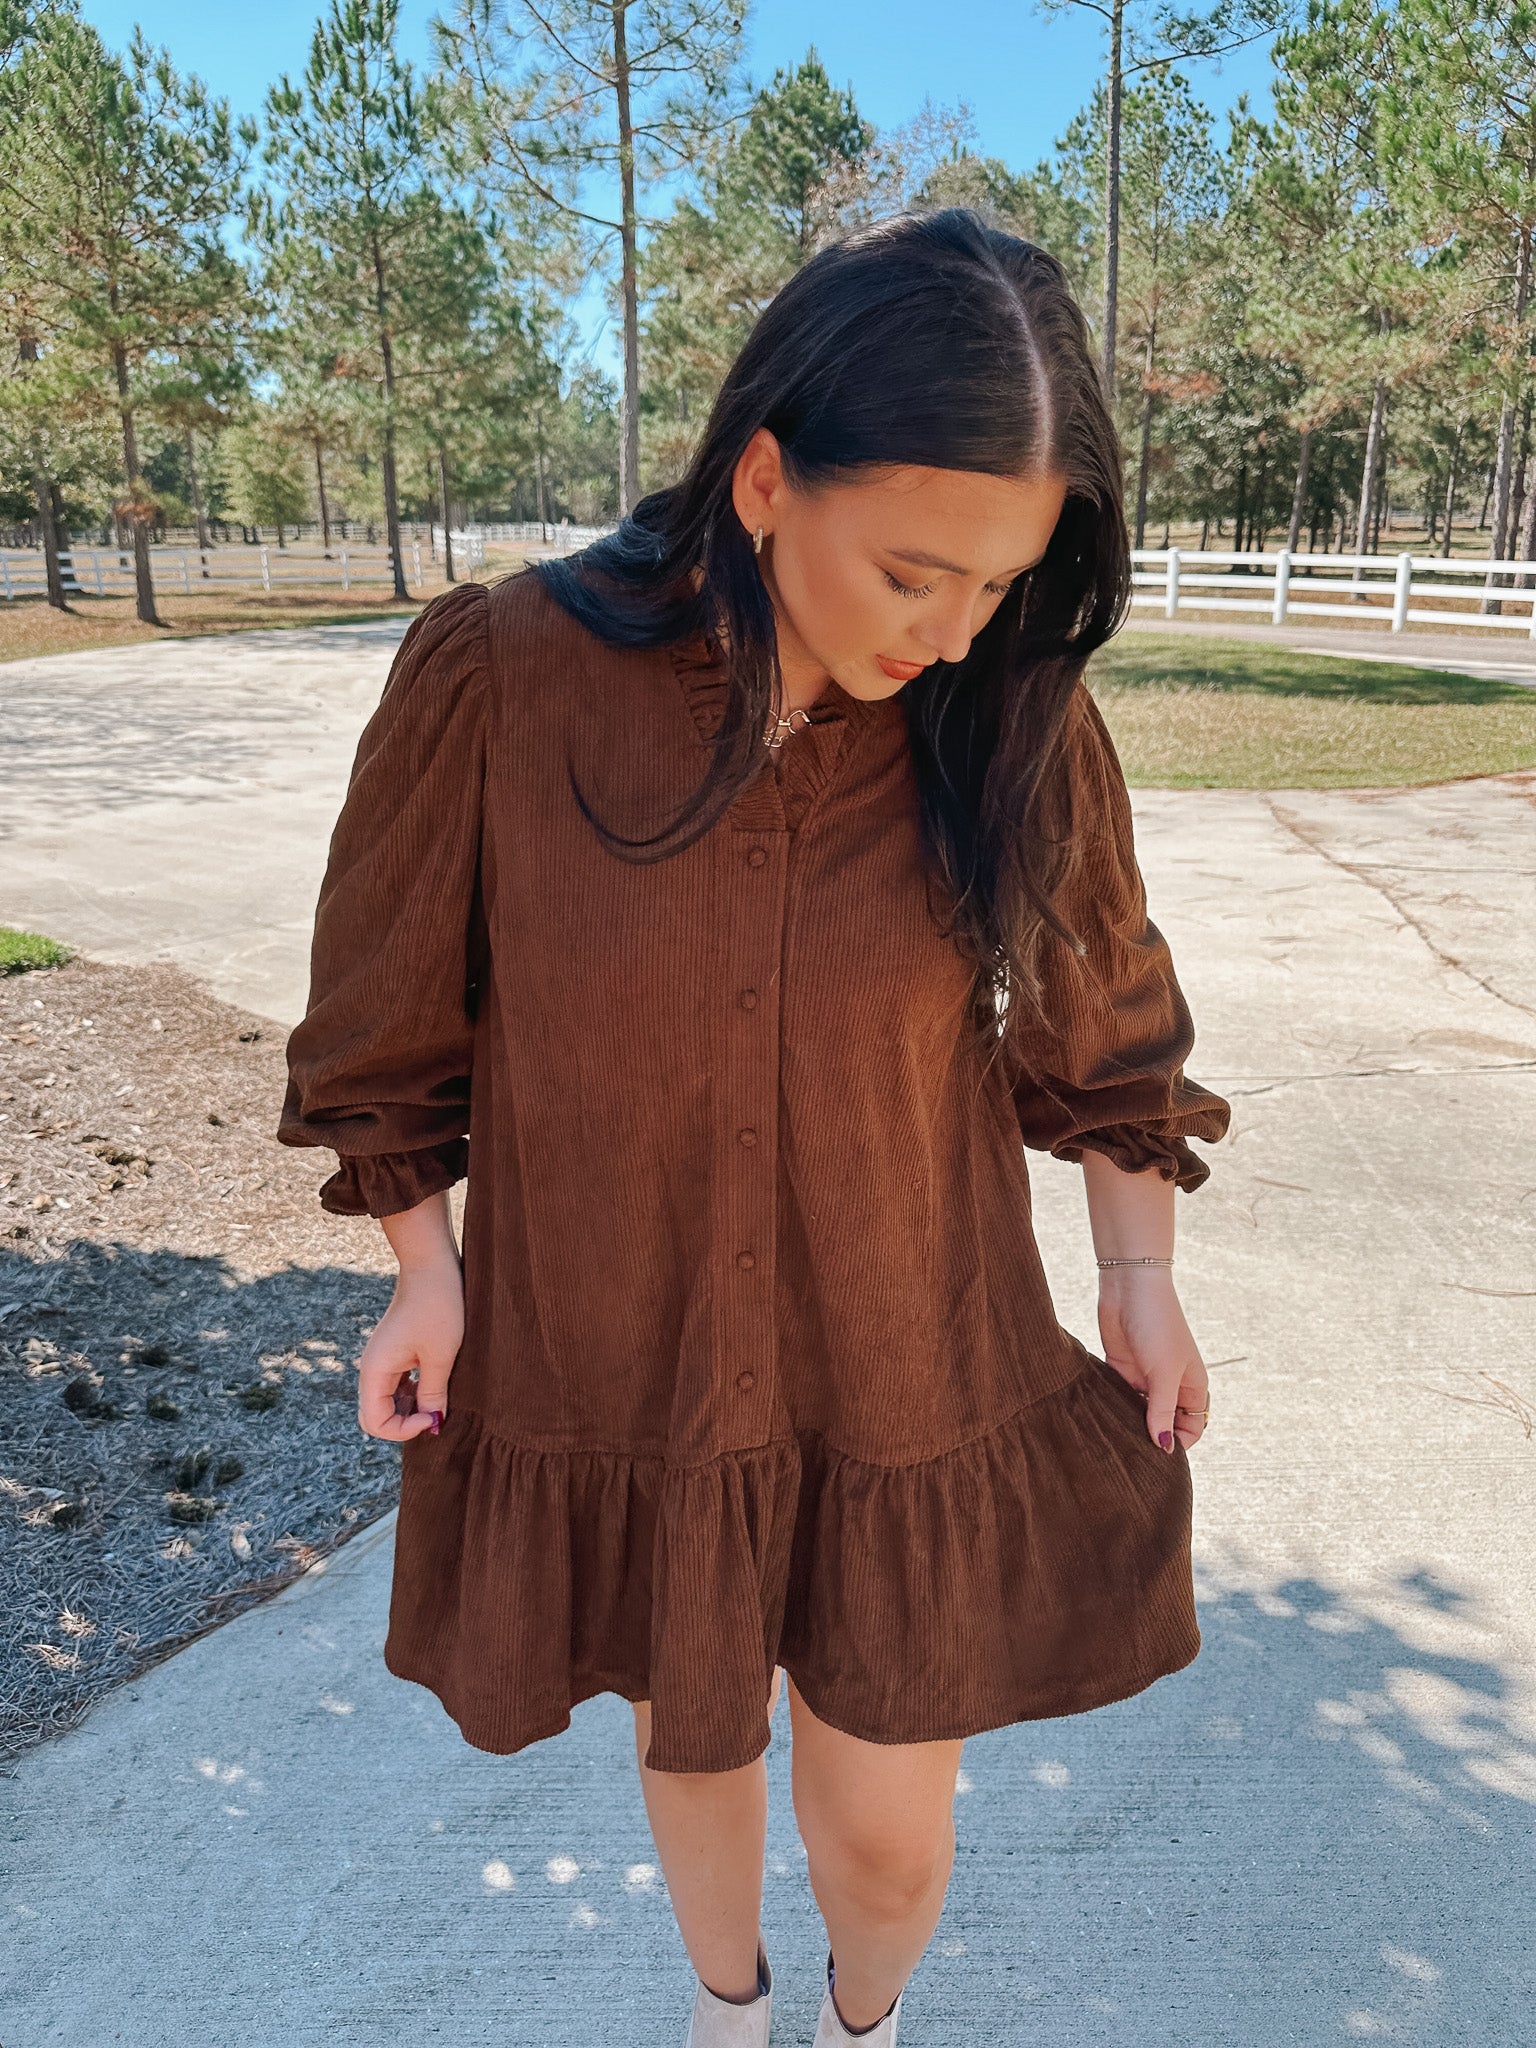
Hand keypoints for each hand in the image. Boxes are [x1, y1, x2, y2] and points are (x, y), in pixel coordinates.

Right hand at [356, 1255, 463, 1441]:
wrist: (432, 1266)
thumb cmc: (437, 1305)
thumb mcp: (441, 1355)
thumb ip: (433, 1394)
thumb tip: (434, 1424)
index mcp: (375, 1370)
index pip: (375, 1423)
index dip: (403, 1430)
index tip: (433, 1416)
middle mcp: (371, 1368)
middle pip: (376, 1415)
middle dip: (404, 1423)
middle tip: (435, 1413)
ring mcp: (381, 1360)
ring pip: (387, 1402)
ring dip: (410, 1409)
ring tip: (439, 1398)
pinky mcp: (393, 1353)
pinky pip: (395, 1386)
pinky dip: (412, 1394)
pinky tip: (435, 1386)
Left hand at [1096, 1269, 1208, 1453]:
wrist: (1129, 1287)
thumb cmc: (1157, 1325)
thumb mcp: (1164, 1372)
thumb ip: (1162, 1411)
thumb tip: (1165, 1449)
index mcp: (1192, 1386)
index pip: (1192, 1427)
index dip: (1179, 1443)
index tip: (1158, 1454)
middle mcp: (1171, 1385)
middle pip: (1166, 1423)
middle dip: (1154, 1437)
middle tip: (1134, 1454)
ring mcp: (1146, 1378)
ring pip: (1141, 1413)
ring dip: (1132, 1424)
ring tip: (1118, 1438)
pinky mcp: (1122, 1370)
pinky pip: (1120, 1398)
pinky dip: (1115, 1408)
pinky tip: (1104, 1418)